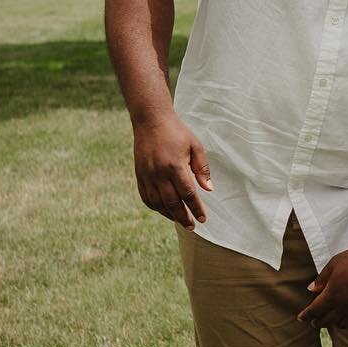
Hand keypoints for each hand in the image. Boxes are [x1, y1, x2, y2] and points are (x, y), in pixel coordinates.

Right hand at [131, 111, 211, 226]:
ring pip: (157, 202)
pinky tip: (164, 210)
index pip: (187, 193)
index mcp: (175, 165)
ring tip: (180, 220)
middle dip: (183, 217)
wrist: (150, 120)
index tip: (203, 219)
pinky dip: (155, 207)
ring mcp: (147, 175)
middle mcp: (159, 173)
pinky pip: (146, 197)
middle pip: (172, 202)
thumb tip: (209, 189)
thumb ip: (202, 168)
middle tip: (192, 226)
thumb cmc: (177, 132)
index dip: (196, 208)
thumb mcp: (195, 146)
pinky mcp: (139, 175)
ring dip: (169, 214)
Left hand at [298, 241, 347, 327]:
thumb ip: (321, 279)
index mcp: (333, 294)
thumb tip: (311, 289)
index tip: (301, 318)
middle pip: (327, 321)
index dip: (306, 315)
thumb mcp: (333, 264)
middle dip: (318, 322)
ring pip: (343, 324)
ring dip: (335, 323)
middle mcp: (344, 305)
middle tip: (314, 322)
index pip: (315, 310)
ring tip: (332, 320)